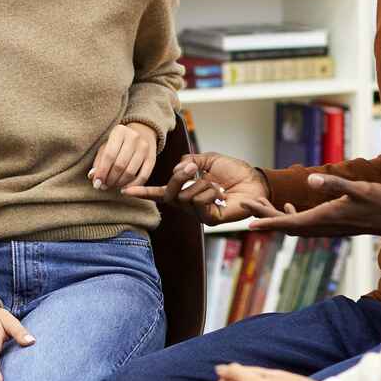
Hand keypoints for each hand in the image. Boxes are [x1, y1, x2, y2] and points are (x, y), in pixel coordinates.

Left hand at [89, 122, 157, 189]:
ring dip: (119, 183)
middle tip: (104, 186)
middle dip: (110, 179)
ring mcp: (145, 147)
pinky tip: (124, 188)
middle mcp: (134, 137)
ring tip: (112, 186)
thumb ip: (99, 162)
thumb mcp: (106, 147)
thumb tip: (93, 177)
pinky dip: (133, 186)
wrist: (141, 134)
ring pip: (130, 172)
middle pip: (120, 165)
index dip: (102, 171)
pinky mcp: (152, 158)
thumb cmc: (118, 144)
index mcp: (119, 131)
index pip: (109, 155)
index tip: (97, 183)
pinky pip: (143, 177)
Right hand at [123, 151, 269, 225]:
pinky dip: (210, 192)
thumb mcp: (208, 160)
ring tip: (218, 185)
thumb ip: (190, 162)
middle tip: (191, 169)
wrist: (255, 182)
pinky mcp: (208, 219)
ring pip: (186, 196)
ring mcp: (198, 213)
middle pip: (169, 193)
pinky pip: (199, 203)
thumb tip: (177, 168)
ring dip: (203, 184)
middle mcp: (188, 204)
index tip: (125, 191)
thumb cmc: (234, 171)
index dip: (143, 192)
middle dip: (178, 178)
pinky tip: (221, 192)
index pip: (161, 192)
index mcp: (185, 190)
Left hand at [247, 173, 380, 237]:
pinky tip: (287, 207)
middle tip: (245, 204)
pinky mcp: (331, 224)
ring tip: (258, 205)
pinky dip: (290, 217)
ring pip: (293, 225)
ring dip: (275, 216)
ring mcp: (327, 227)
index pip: (290, 223)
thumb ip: (334, 184)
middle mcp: (322, 226)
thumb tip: (310, 180)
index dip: (269, 222)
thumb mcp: (358, 188)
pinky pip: (304, 224)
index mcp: (324, 218)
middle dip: (265, 215)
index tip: (250, 222)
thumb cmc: (379, 201)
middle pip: (286, 225)